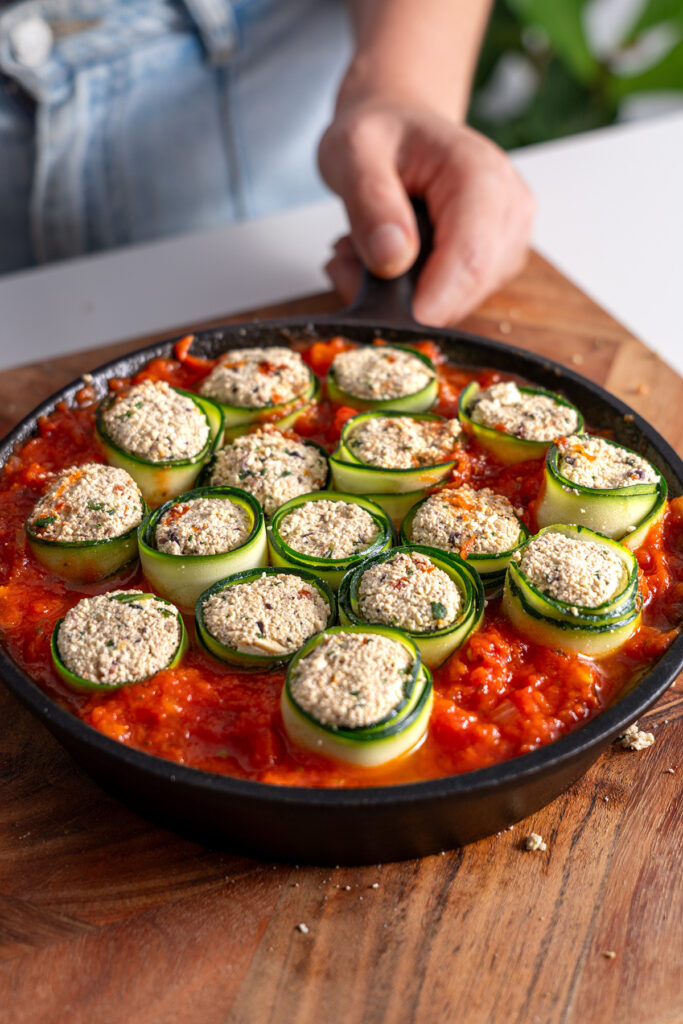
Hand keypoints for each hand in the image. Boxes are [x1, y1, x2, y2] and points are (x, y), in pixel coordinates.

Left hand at [318, 100, 533, 324]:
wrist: (399, 126)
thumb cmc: (380, 134)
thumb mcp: (352, 152)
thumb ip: (370, 203)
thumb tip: (392, 259)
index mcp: (482, 176)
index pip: (470, 261)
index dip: (428, 304)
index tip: (379, 319)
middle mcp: (509, 211)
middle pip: (467, 289)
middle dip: (404, 297)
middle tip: (348, 261)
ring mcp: (508, 241)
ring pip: (458, 303)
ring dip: (403, 295)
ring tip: (363, 250)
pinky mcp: (496, 264)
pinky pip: (454, 302)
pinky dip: (413, 294)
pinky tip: (387, 260)